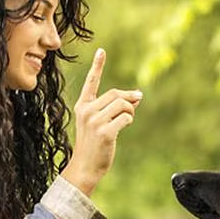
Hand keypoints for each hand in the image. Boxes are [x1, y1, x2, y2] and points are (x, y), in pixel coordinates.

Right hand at [61, 48, 141, 195]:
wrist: (84, 168)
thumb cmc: (93, 146)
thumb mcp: (100, 124)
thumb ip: (114, 109)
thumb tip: (136, 96)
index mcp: (82, 107)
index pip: (91, 83)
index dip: (97, 66)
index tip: (101, 51)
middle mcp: (86, 111)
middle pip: (115, 94)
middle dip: (129, 98)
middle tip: (137, 102)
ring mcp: (94, 121)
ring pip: (122, 104)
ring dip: (131, 111)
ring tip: (127, 120)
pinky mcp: (104, 132)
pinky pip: (126, 117)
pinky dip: (130, 120)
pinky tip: (125, 126)